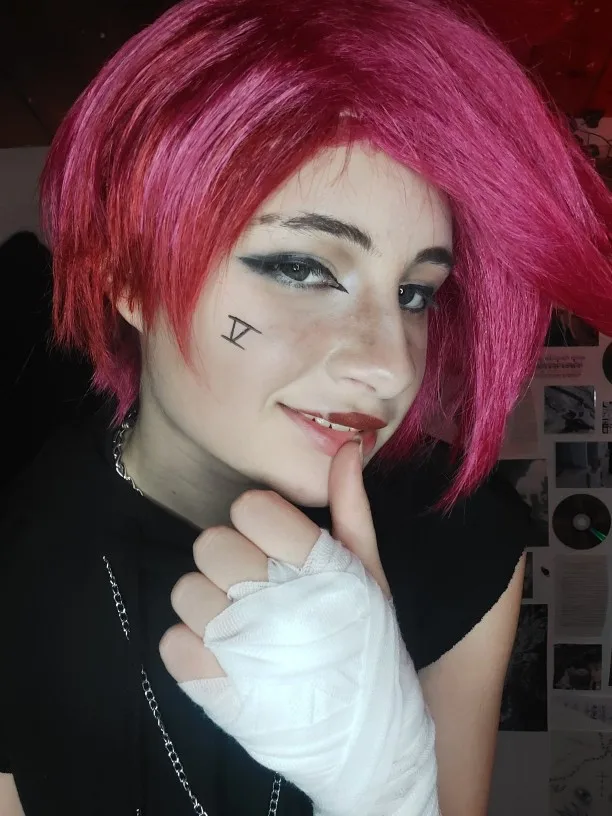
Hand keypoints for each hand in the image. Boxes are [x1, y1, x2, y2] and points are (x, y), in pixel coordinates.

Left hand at [159, 440, 437, 815]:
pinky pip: (171, 642)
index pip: (249, 507)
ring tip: (241, 629)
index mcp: (314, 562)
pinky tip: (224, 660)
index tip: (274, 545)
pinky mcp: (212, 687)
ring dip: (207, 607)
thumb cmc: (368, 646)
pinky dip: (191, 651)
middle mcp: (273, 596)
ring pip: (184, 590)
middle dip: (229, 562)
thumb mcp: (370, 573)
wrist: (367, 737)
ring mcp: (239, 644)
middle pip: (209, 543)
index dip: (258, 522)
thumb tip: (346, 447)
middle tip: (256, 589)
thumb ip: (351, 507)